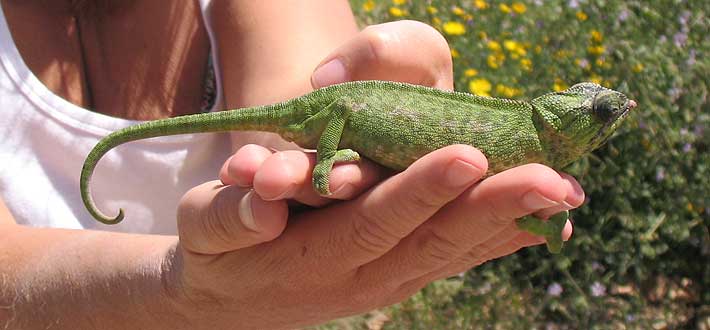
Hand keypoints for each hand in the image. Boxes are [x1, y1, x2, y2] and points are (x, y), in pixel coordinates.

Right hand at [170, 21, 580, 328]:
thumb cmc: (217, 252)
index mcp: (317, 255)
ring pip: (456, 252)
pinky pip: (455, 258)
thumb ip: (231, 217)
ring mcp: (388, 279)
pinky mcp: (400, 275)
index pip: (377, 220)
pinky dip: (500, 240)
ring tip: (567, 196)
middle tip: (554, 180)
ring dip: (513, 223)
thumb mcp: (206, 229)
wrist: (230, 304)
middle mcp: (364, 273)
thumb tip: (264, 201)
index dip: (421, 191)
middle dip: (495, 207)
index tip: (468, 158)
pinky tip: (543, 222)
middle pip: (435, 238)